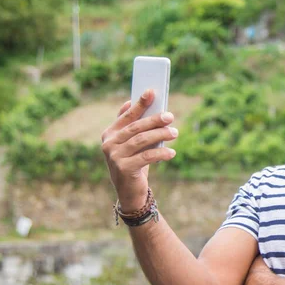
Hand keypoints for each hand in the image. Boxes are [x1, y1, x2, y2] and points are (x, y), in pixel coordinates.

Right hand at [101, 89, 178, 211]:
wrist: (130, 192)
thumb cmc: (134, 163)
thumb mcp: (133, 145)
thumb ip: (134, 127)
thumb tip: (139, 103)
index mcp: (109, 134)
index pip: (126, 116)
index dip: (139, 104)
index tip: (151, 92)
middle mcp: (109, 144)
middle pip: (135, 127)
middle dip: (154, 120)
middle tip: (170, 116)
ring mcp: (114, 157)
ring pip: (141, 140)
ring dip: (160, 135)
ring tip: (175, 132)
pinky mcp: (124, 169)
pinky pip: (146, 157)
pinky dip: (161, 154)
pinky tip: (172, 153)